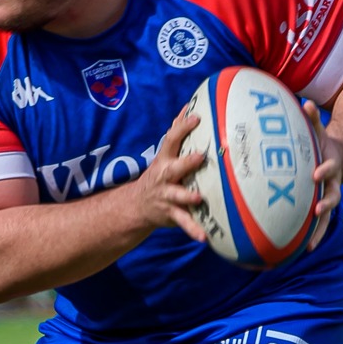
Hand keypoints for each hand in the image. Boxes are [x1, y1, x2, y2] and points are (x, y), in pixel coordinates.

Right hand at [135, 109, 207, 241]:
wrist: (137, 206)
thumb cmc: (160, 174)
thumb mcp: (165, 154)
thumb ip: (177, 132)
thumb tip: (188, 106)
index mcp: (165, 160)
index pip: (171, 139)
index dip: (182, 128)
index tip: (196, 117)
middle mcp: (164, 177)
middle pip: (174, 167)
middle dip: (186, 162)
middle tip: (200, 156)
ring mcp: (167, 196)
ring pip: (177, 196)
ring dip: (187, 197)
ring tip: (198, 198)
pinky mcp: (171, 215)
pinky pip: (184, 222)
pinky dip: (193, 230)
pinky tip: (204, 237)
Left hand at [305, 100, 342, 249]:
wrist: (337, 158)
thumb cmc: (319, 143)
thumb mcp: (318, 130)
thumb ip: (313, 119)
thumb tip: (307, 103)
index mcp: (331, 165)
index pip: (329, 168)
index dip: (325, 171)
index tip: (316, 174)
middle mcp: (333, 184)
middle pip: (332, 196)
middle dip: (325, 203)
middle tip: (317, 210)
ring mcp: (329, 197)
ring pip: (326, 217)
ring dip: (319, 230)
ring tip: (309, 244)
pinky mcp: (322, 208)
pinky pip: (319, 225)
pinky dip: (313, 236)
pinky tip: (302, 249)